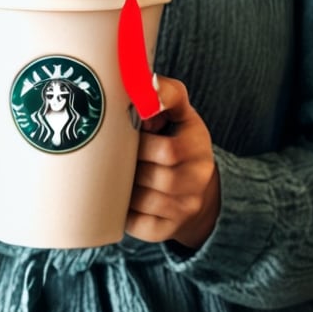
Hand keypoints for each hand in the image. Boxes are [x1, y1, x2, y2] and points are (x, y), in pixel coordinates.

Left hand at [126, 75, 219, 249]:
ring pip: (144, 201)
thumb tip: (145, 81)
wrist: (199, 190)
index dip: (141, 145)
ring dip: (124, 187)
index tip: (126, 134)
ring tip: (114, 173)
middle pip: (154, 177)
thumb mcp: (180, 112)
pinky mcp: (167, 230)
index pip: (169, 151)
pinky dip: (124, 211)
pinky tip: (117, 197)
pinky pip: (138, 225)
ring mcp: (184, 208)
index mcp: (198, 146)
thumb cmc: (178, 140)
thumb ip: (166, 93)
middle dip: (129, 166)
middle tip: (113, 156)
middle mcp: (197, 180)